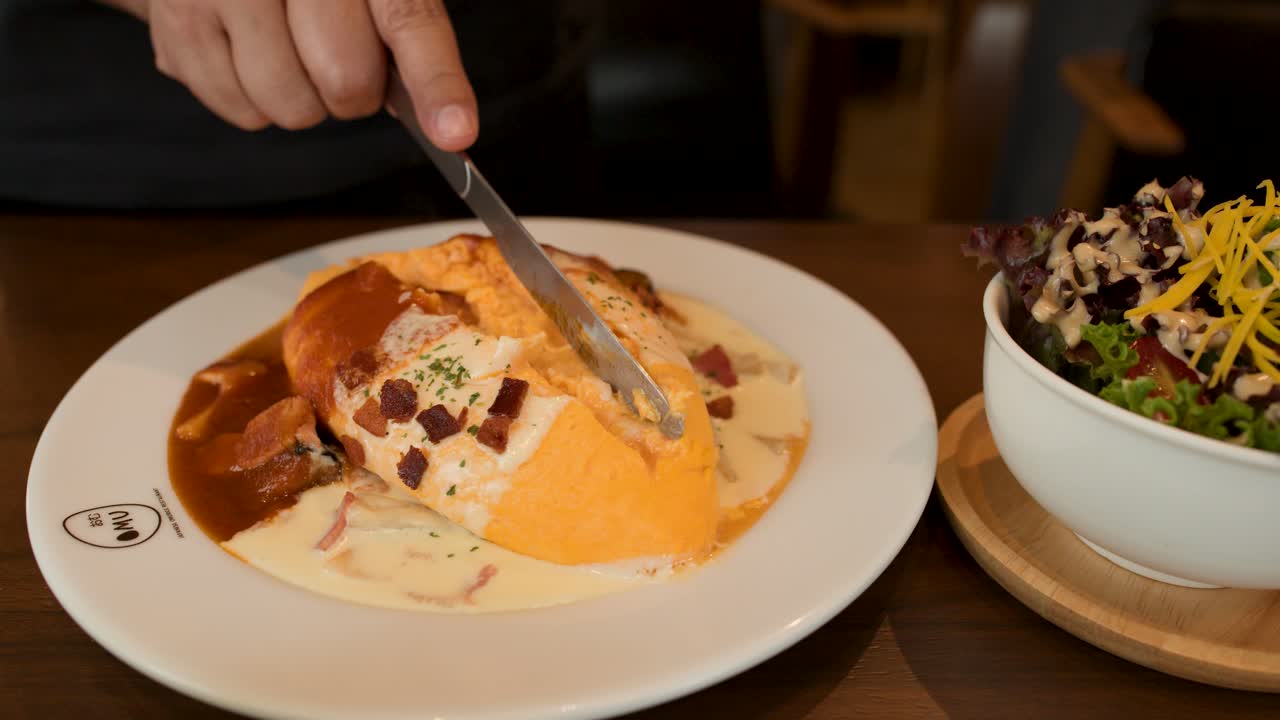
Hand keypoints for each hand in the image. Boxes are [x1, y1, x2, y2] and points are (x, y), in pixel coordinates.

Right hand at [101, 0, 477, 149]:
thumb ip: (407, 41)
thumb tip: (444, 124)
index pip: (408, 21)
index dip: (435, 83)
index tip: (456, 134)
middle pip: (346, 81)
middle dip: (352, 91)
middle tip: (335, 55)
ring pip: (290, 106)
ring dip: (300, 100)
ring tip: (284, 48)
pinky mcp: (178, 22)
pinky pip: (240, 111)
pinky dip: (251, 99)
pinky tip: (245, 51)